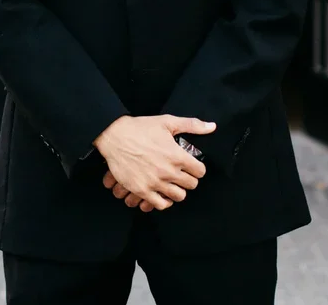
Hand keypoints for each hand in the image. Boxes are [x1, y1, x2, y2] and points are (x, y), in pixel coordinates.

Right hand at [94, 114, 214, 210]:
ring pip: (178, 197)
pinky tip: (162, 192)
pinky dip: (164, 201)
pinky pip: (161, 205)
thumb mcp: (167, 122)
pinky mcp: (142, 190)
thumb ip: (191, 125)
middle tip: (181, 174)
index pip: (200, 172)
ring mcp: (155, 183)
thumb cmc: (141, 128)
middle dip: (188, 179)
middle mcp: (168, 171)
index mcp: (177, 155)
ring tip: (172, 183)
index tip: (192, 166)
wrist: (115, 136)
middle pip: (191, 185)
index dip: (197, 168)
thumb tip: (212, 127)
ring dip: (177, 190)